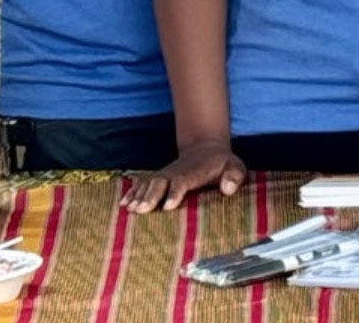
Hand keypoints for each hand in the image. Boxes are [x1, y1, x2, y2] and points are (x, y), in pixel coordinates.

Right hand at [121, 139, 245, 212]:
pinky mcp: (158, 178)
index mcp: (195, 172)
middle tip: (142, 210)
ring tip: (130, 210)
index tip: (167, 206)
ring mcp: (165, 174)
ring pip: (149, 183)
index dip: (175, 193)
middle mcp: (176, 172)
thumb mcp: (235, 167)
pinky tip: (123, 205)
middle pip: (160, 182)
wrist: (206, 149)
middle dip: (151, 195)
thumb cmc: (223, 164)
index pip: (183, 181)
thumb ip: (234, 177)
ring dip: (139, 195)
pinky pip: (142, 183)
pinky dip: (132, 192)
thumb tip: (228, 188)